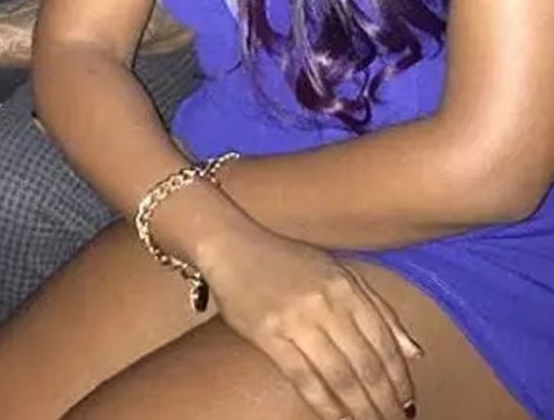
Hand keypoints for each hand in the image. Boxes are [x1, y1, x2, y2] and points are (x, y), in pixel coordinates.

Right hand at [202, 221, 419, 419]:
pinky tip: (338, 419)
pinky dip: (324, 405)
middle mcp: (327, 303)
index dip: (399, 378)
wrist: (234, 247)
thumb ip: (378, 310)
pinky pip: (304, 378)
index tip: (409, 402)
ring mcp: (297, 320)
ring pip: (340, 376)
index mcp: (347, 287)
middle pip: (366, 364)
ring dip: (360, 409)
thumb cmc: (288, 261)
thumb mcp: (339, 274)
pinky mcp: (269, 335)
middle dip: (384, 401)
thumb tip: (414, 352)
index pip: (384, 341)